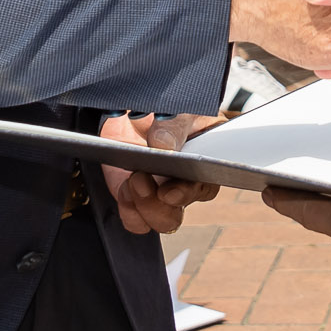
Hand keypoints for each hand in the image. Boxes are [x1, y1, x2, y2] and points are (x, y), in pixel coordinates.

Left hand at [98, 112, 221, 234]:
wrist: (139, 109)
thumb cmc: (169, 109)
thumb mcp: (178, 109)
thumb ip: (172, 126)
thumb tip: (162, 145)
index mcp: (205, 164)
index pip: (204, 188)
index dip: (188, 193)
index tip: (169, 191)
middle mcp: (183, 185)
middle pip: (176, 215)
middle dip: (158, 205)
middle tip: (141, 179)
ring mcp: (159, 193)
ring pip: (158, 221)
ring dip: (142, 207)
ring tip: (133, 180)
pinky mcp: (136, 198)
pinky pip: (135, 220)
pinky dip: (129, 209)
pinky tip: (125, 187)